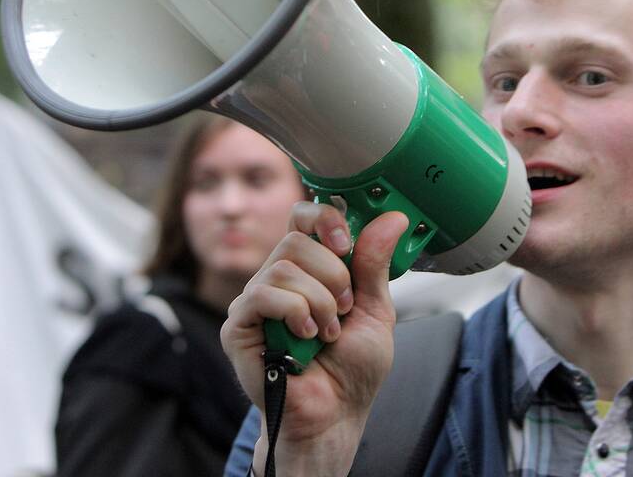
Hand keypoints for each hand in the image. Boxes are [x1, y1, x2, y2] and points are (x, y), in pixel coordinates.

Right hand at [221, 201, 407, 475]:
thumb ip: (375, 264)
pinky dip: (294, 312)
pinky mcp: (238, 326)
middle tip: (344, 308)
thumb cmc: (353, 369)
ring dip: (319, 301)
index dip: (323, 219)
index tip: (346, 243)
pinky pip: (261, 295)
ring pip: (283, 267)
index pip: (302, 218)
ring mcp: (254, 301)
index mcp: (308, 269)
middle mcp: (277, 279)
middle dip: (332, 273)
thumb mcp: (375, 309)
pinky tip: (305, 336)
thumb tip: (393, 218)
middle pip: (295, 239)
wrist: (335, 415)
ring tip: (328, 333)